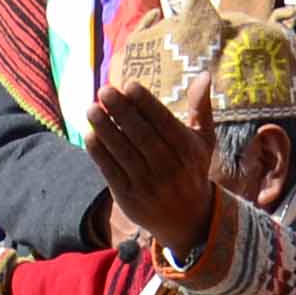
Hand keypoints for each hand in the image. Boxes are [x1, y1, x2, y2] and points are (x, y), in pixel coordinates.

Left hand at [85, 76, 222, 272]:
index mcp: (187, 150)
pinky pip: (112, 172)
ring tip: (91, 109)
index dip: (146, 103)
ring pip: (124, 152)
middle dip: (121, 111)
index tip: (129, 85)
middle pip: (141, 135)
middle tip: (105, 90)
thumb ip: (200, 108)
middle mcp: (169, 168)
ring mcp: (148, 185)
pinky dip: (100, 153)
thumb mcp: (203, 141)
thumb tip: (205, 74)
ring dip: (105, 129)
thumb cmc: (192, 170)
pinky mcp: (130, 199)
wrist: (189, 220)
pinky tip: (90, 135)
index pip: (164, 122)